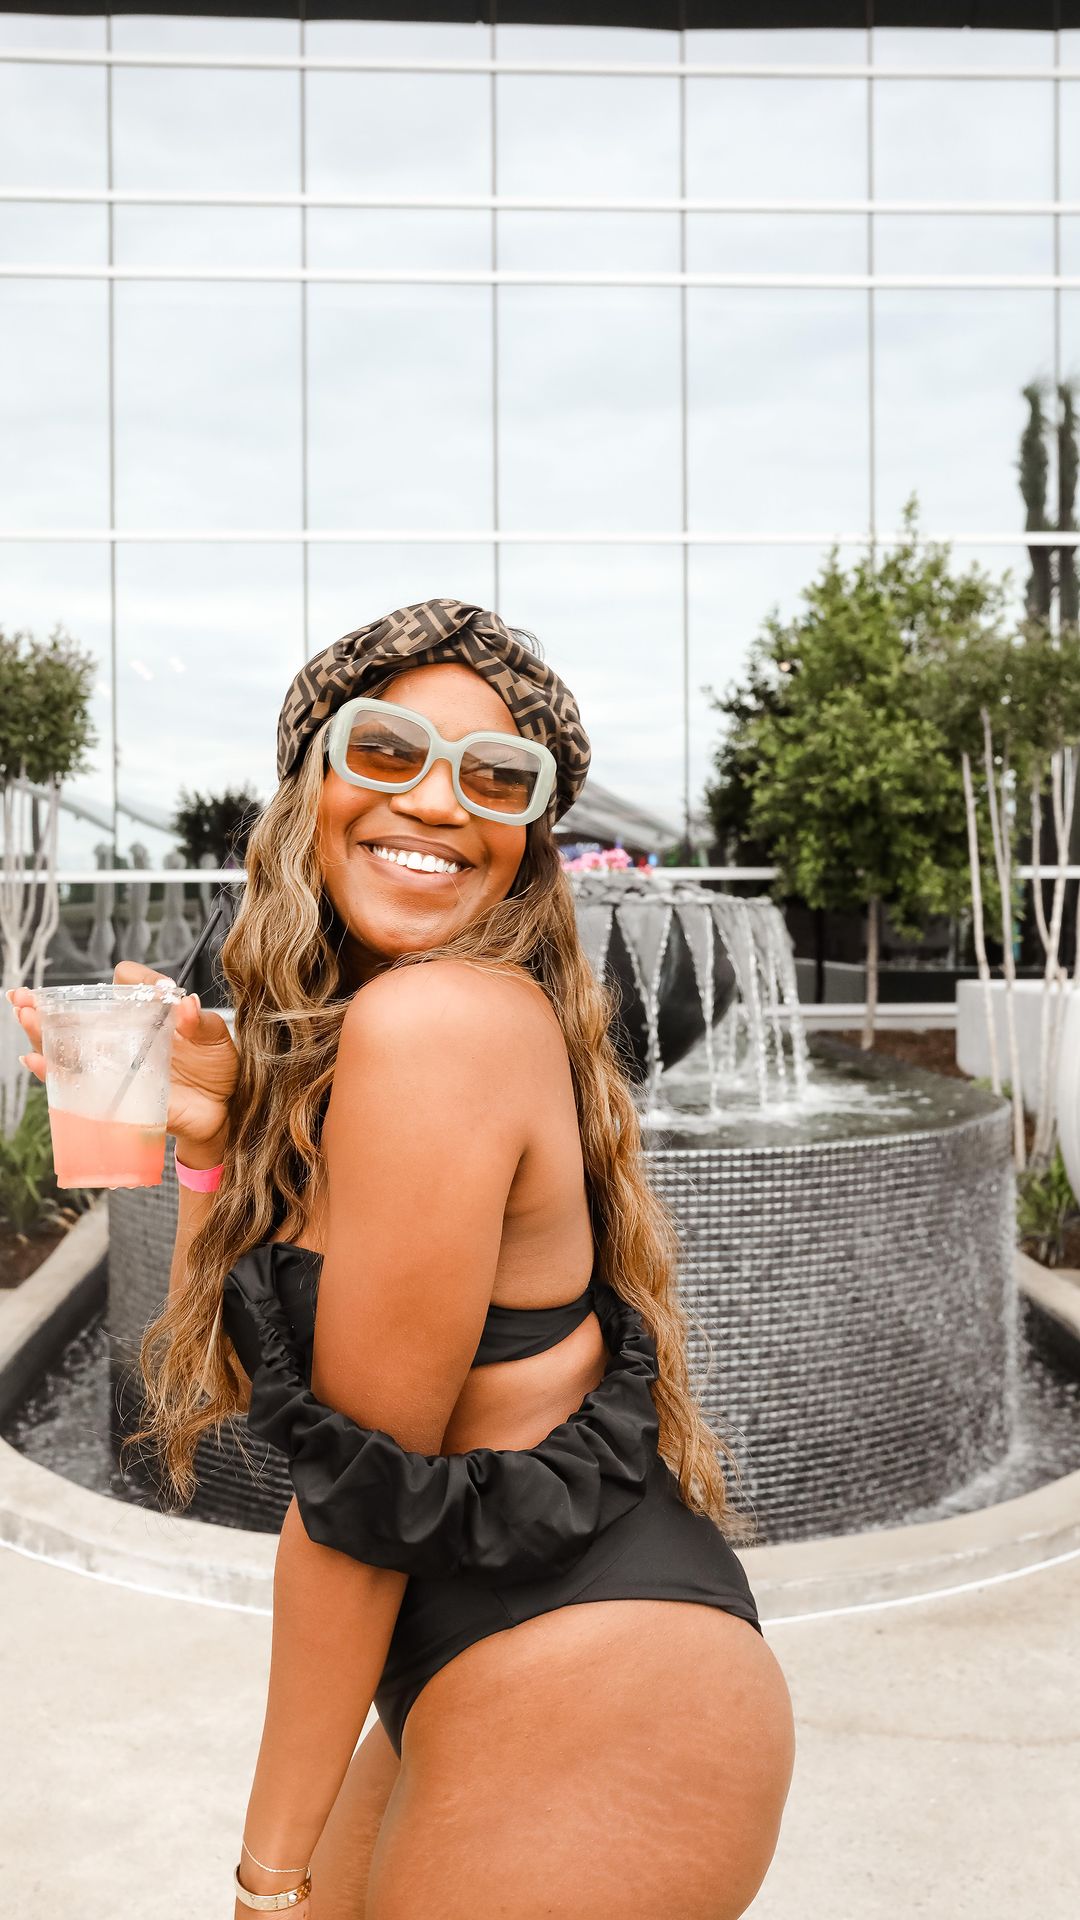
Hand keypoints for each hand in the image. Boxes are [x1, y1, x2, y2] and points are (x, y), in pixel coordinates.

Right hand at [6, 960, 238, 1153]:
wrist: (223, 1112)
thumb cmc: (218, 1070)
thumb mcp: (215, 1039)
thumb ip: (201, 1023)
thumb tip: (186, 1005)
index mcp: (148, 1014)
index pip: (126, 987)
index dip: (127, 981)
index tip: (132, 981)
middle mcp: (125, 1037)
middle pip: (79, 1018)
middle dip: (48, 1006)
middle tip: (26, 995)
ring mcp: (115, 1066)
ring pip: (70, 1049)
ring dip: (43, 1034)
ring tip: (25, 1016)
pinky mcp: (114, 1096)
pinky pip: (79, 1087)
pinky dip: (55, 1075)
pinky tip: (37, 1062)